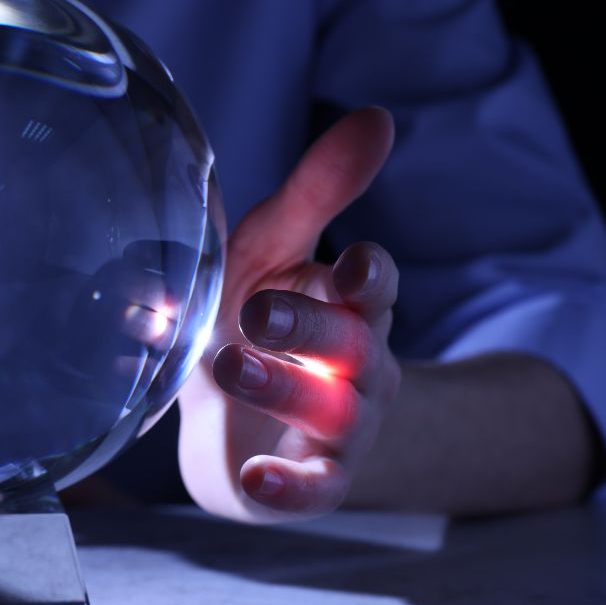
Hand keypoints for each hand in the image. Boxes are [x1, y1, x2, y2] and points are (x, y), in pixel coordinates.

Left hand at [177, 107, 400, 522]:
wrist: (226, 418)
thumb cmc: (253, 316)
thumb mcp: (271, 249)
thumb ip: (316, 192)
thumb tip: (379, 115)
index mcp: (348, 303)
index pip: (376, 286)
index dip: (368, 277)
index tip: (350, 265)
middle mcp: (357, 365)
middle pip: (351, 345)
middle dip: (308, 326)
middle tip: (253, 312)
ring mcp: (338, 426)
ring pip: (331, 411)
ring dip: (284, 389)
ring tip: (226, 368)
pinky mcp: (310, 479)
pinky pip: (312, 488)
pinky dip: (288, 487)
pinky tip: (255, 480)